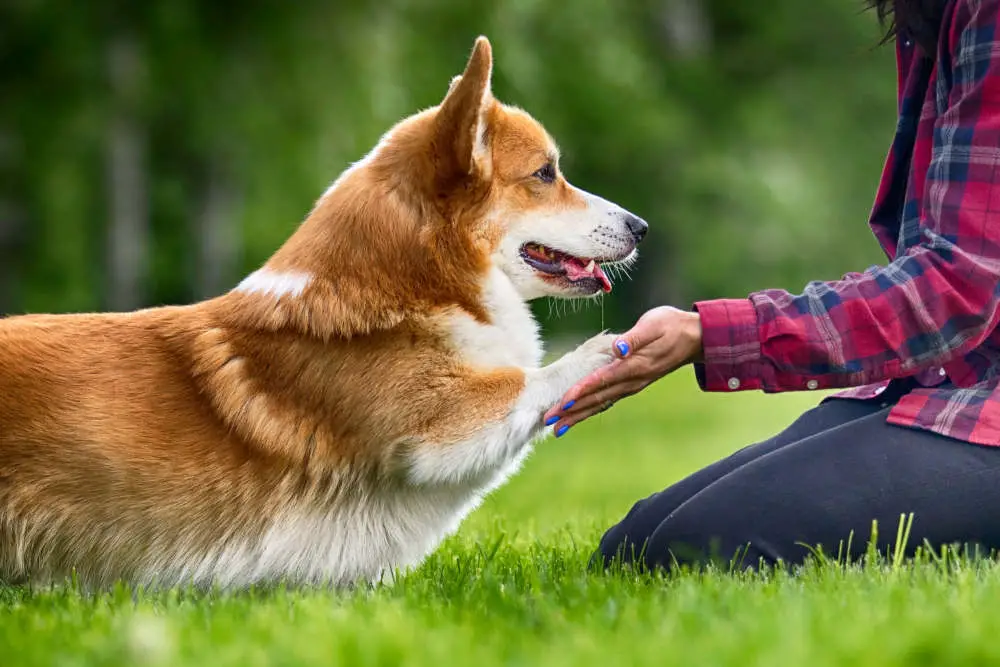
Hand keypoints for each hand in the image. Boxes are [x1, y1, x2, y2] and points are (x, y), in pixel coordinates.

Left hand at [542, 306, 702, 434]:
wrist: (695, 337)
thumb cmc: (671, 325)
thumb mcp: (654, 325)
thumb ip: (635, 338)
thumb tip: (619, 348)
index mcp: (634, 365)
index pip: (601, 380)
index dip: (581, 391)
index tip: (563, 401)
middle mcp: (632, 380)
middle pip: (596, 398)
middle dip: (572, 410)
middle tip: (548, 421)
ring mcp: (632, 385)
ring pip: (600, 403)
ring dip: (578, 415)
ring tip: (557, 428)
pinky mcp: (633, 384)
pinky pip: (608, 400)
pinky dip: (591, 409)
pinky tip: (579, 415)